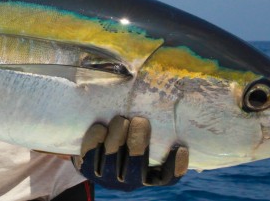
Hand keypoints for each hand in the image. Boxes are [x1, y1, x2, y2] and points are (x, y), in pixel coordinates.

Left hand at [73, 116, 187, 190]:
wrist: (97, 146)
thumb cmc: (129, 133)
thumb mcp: (145, 130)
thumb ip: (156, 121)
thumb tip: (161, 91)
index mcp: (150, 174)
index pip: (168, 176)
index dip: (176, 166)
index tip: (181, 148)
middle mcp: (131, 179)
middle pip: (136, 166)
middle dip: (138, 142)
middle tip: (140, 121)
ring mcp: (109, 175)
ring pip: (112, 161)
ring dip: (116, 139)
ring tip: (120, 119)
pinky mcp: (89, 168)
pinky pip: (90, 156)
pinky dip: (94, 141)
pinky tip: (101, 127)